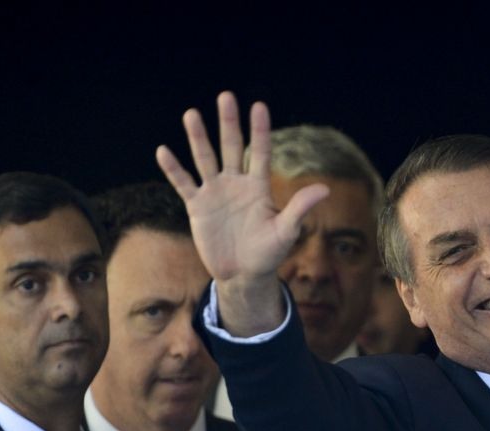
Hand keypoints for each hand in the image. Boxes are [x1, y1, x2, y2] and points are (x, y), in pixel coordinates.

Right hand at [155, 91, 328, 333]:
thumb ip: (300, 208)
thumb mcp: (286, 231)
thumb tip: (325, 189)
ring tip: (191, 114)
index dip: (260, 130)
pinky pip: (184, 184)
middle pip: (232, 148)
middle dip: (229, 123)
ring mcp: (216, 193)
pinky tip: (163, 150)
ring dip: (198, 138)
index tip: (259, 105)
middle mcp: (237, 184)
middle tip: (226, 96)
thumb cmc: (269, 253)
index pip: (261, 153)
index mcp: (259, 187)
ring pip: (206, 159)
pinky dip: (174, 169)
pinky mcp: (197, 206)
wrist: (243, 275)